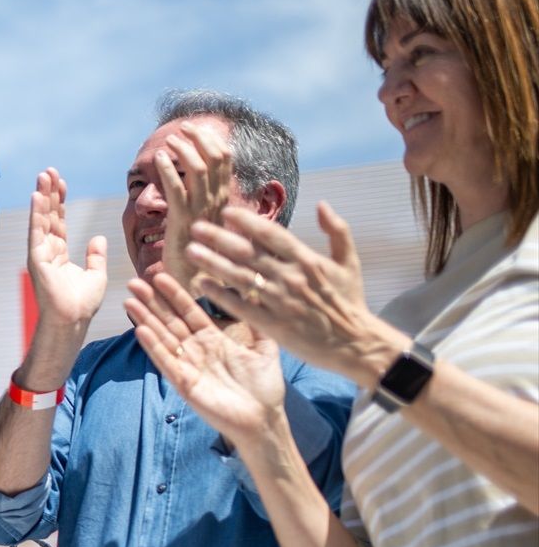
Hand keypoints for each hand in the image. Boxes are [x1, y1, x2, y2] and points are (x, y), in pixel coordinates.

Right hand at [27, 168, 107, 328]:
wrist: (73, 321)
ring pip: (41, 219)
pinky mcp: (37, 259)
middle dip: (48, 193)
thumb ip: (96, 255)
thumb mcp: (96, 274)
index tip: (61, 182)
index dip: (59, 201)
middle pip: (47, 215)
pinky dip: (37, 213)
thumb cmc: (82, 304)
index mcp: (59, 253)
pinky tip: (37, 196)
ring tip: (43, 175)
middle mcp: (47, 250)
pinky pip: (37, 231)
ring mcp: (40, 254)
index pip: (58, 221)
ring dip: (41, 196)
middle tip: (49, 170)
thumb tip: (99, 237)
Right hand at [126, 272, 286, 442]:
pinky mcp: (184, 384)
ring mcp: (188, 367)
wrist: (263, 420)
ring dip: (145, 320)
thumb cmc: (264, 387)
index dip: (174, 294)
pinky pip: (166, 362)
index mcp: (213, 339)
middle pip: (169, 321)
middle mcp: (196, 350)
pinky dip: (154, 347)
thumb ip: (257, 321)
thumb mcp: (265, 348)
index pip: (189, 311)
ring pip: (162, 338)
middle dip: (152, 302)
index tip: (160, 275)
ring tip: (130, 301)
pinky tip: (141, 331)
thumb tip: (256, 292)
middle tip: (135, 282)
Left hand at [157, 124, 233, 287]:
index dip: (210, 141)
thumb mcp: (203, 220)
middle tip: (183, 127)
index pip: (224, 161)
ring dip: (183, 150)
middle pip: (215, 158)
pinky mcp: (182, 221)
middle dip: (199, 138)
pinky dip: (169, 170)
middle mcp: (216, 202)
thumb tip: (195, 181)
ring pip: (198, 169)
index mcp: (222, 200)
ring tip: (170, 140)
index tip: (195, 130)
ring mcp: (200, 211)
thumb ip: (202, 201)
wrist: (192, 283)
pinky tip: (159, 159)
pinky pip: (176, 189)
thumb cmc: (196, 253)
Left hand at [187, 203, 406, 384]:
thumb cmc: (350, 301)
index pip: (272, 235)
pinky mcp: (272, 324)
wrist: (354, 343)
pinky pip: (240, 306)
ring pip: (239, 277)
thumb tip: (322, 204)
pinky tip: (200, 284)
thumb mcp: (350, 261)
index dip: (248, 221)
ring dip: (212, 263)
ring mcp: (279, 302)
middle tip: (196, 228)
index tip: (226, 211)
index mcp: (307, 260)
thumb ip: (337, 230)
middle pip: (248, 254)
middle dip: (220, 239)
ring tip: (191, 251)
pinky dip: (220, 294)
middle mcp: (290, 278)